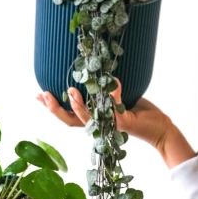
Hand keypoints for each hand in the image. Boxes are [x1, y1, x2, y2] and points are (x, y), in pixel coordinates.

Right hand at [36, 82, 196, 168]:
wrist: (159, 128)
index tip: (37, 95)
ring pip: (88, 119)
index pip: (69, 116)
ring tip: (70, 91)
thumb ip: (104, 89)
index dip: (52, 108)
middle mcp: (99, 126)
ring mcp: (110, 126)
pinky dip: (114, 92)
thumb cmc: (139, 113)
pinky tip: (114, 80)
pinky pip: (114, 107)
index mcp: (95, 120)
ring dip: (78, 106)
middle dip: (55, 109)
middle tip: (44, 95)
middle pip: (71, 122)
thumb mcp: (117, 97)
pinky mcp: (123, 124)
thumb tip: (93, 70)